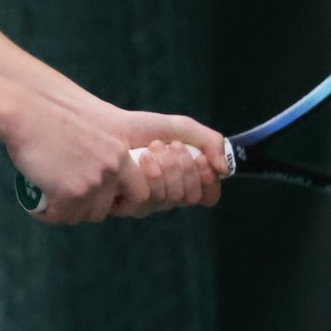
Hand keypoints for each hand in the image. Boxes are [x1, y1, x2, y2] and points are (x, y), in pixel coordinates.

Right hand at [4, 93, 151, 224]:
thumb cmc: (49, 112)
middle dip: (86, 208)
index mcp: (120, 152)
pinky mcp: (70, 193)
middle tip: (67, 199)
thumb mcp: (90, 125)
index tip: (99, 197)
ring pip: (82, 215)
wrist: (25, 111)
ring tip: (50, 202)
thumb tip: (99, 168)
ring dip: (66, 212)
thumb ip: (103, 149)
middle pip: (106, 208)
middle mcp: (112, 169)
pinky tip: (38, 207)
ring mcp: (92, 182)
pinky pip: (60, 216)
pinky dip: (47, 214)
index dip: (118, 199)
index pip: (138, 192)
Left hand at [96, 108, 226, 217]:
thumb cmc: (140, 128)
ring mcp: (145, 203)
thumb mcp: (181, 128)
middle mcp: (165, 197)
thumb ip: (210, 142)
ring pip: (172, 199)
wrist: (106, 126)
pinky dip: (153, 175)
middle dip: (186, 168)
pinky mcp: (124, 205)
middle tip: (173, 147)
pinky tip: (144, 158)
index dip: (208, 181)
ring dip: (169, 168)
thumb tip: (224, 170)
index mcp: (181, 182)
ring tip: (155, 147)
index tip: (201, 158)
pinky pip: (149, 200)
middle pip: (190, 197)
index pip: (207, 196)